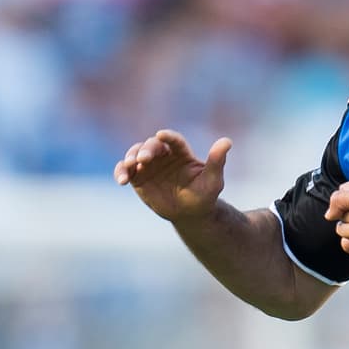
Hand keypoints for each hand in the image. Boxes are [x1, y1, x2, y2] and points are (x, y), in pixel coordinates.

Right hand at [113, 129, 230, 220]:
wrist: (190, 214)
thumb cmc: (204, 195)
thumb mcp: (213, 180)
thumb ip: (217, 161)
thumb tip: (227, 141)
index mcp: (181, 153)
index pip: (174, 140)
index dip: (168, 136)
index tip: (161, 135)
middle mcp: (163, 155)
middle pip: (152, 145)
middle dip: (146, 149)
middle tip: (143, 158)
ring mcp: (149, 165)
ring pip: (135, 154)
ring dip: (130, 157)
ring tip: (130, 166)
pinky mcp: (138, 177)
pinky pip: (125, 171)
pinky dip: (121, 172)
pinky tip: (122, 180)